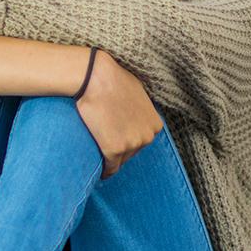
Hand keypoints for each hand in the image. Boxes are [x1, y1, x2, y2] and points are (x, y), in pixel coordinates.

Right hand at [74, 50, 163, 177]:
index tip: (115, 138)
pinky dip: (104, 171)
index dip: (127, 139)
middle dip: (119, 150)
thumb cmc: (113, 80)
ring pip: (120, 161)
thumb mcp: (139, 93)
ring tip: (98, 155)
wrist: (96, 78)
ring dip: (111, 159)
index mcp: (155, 125)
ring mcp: (131, 144)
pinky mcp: (114, 150)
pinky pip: (110, 168)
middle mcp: (147, 136)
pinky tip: (99, 172)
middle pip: (132, 152)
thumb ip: (141, 109)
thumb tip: (134, 113)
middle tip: (103, 144)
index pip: (141, 140)